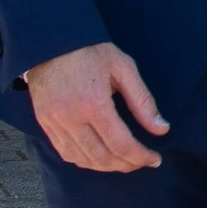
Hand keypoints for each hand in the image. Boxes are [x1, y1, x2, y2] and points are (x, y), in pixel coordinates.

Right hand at [26, 42, 168, 171]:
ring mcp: (54, 122)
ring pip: (83, 159)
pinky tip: (100, 158)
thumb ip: (143, 101)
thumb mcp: (124, 68)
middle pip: (102, 157)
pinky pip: (65, 152)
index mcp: (94, 103)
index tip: (155, 159)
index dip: (141, 157)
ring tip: (126, 162)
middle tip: (144, 162)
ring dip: (107, 167)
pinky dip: (85, 161)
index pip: (121, 144)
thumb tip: (162, 129)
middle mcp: (71, 118)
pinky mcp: (44, 123)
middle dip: (127, 165)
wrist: (51, 41)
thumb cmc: (91, 51)